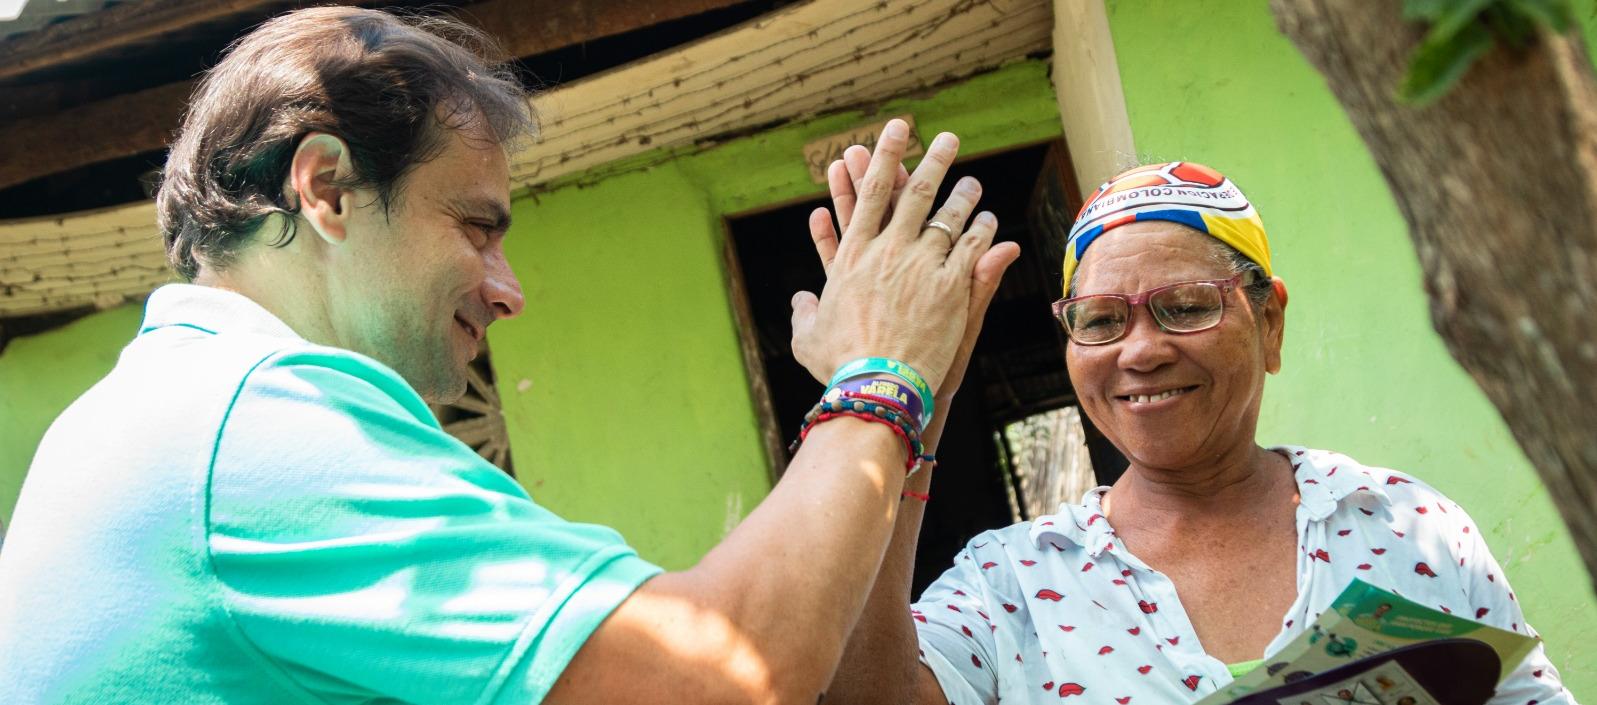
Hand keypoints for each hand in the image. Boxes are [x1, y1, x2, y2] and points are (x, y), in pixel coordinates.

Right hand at [799, 133, 1020, 402]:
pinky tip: (988, 223)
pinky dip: (982, 233)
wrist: (877, 386)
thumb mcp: (809, 337)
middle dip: (933, 161)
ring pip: (948, 218)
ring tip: (971, 181)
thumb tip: (800, 300)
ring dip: (962, 195)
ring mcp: (923, 267)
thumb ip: (805, 311)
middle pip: (915, 194)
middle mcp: (889, 252)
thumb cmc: (838, 366)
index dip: (885, 156)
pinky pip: (972, 249)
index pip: (872, 194)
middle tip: (947, 138)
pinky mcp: (952, 288)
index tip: (896, 130)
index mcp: (853, 257)